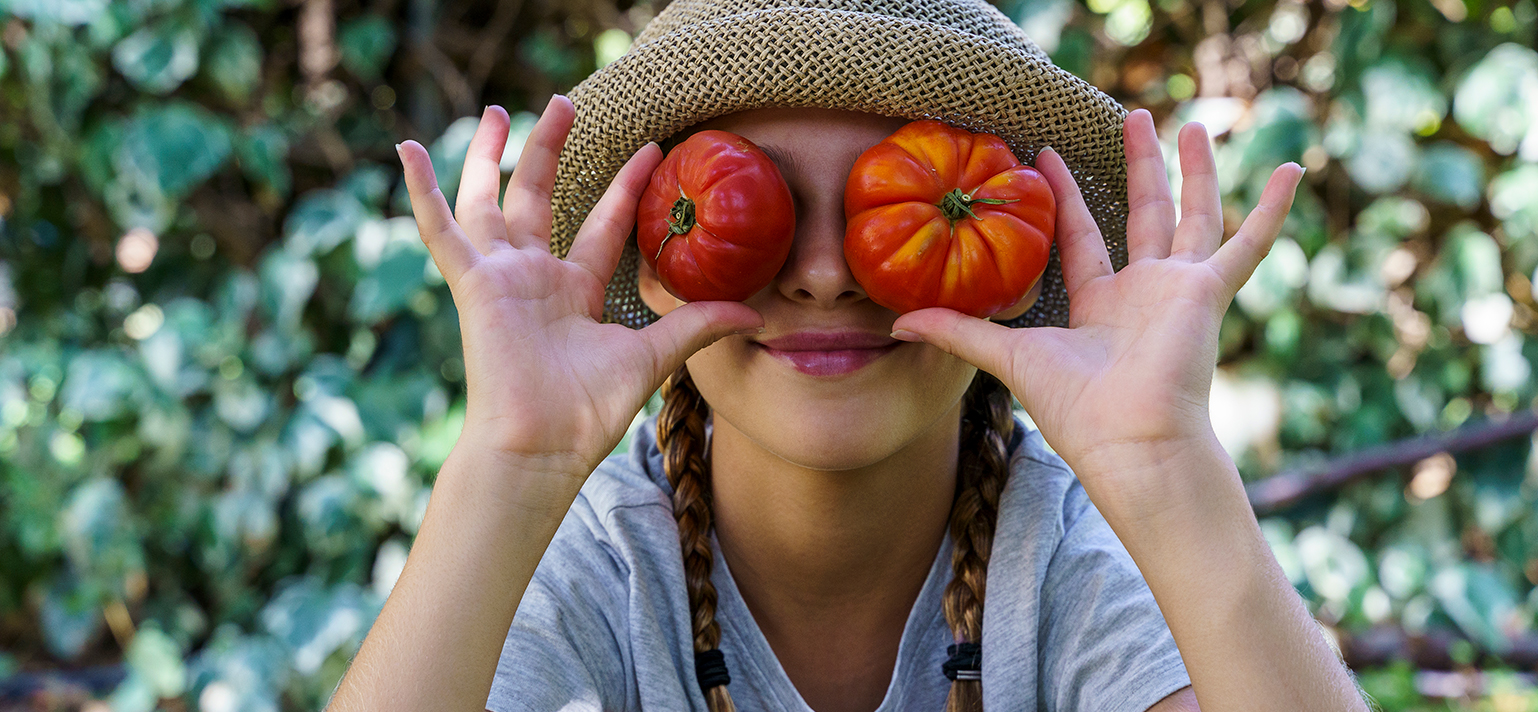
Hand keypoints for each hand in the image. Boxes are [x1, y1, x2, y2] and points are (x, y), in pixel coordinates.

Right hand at [398, 99, 762, 472]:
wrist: (544, 444)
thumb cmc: (589, 411)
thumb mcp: (653, 355)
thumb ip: (697, 325)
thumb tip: (756, 314)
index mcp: (574, 292)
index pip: (600, 225)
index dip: (623, 188)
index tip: (650, 149)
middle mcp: (534, 278)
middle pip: (537, 198)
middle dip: (549, 150)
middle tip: (564, 102)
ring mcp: (500, 278)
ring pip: (489, 201)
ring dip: (493, 155)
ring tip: (500, 108)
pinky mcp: (473, 284)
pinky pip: (441, 230)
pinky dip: (422, 191)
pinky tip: (408, 148)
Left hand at [889, 109, 1303, 500]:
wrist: (1131, 444)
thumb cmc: (1076, 412)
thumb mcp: (1008, 358)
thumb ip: (959, 334)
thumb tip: (896, 324)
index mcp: (1100, 306)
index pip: (1083, 236)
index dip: (1066, 195)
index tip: (1047, 154)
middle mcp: (1143, 293)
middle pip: (1143, 214)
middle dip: (1138, 166)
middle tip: (1133, 116)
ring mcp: (1180, 290)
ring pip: (1192, 214)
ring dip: (1194, 170)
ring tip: (1192, 124)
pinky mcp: (1209, 292)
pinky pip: (1248, 243)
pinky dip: (1272, 208)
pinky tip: (1295, 169)